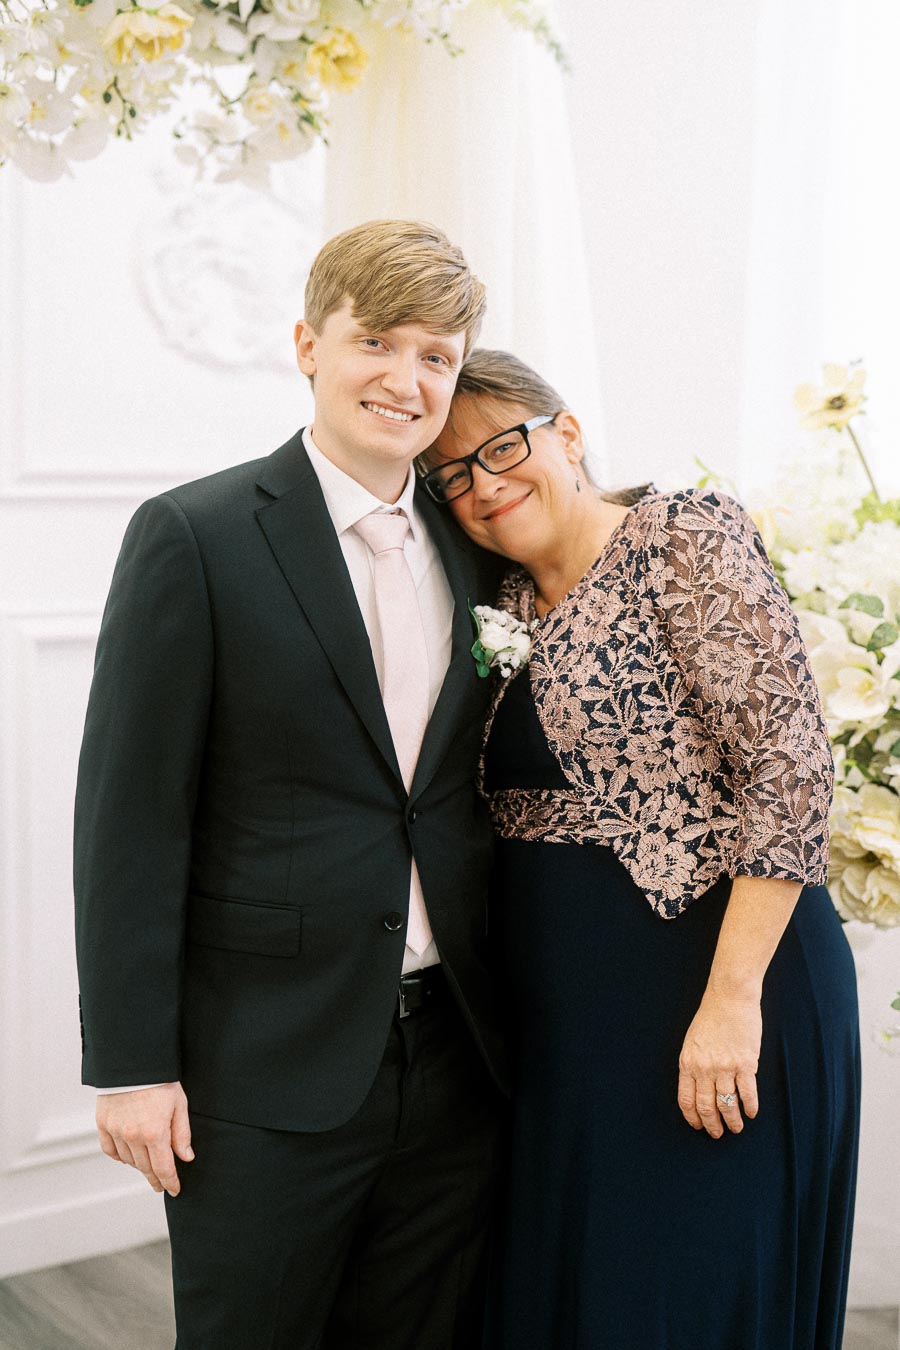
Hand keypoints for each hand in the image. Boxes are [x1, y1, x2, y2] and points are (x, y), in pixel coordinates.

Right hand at [96, 1082, 192, 1194]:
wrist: (133, 1061)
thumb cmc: (160, 1080)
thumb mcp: (179, 1104)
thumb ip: (182, 1134)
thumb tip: (185, 1158)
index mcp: (154, 1133)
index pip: (163, 1168)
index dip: (170, 1182)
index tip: (174, 1190)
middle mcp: (133, 1136)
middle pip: (145, 1168)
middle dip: (156, 1178)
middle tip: (161, 1185)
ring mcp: (116, 1131)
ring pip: (129, 1161)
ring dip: (140, 1166)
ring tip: (148, 1167)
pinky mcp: (103, 1124)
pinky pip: (110, 1150)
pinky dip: (120, 1157)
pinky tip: (128, 1157)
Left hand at [677, 992, 760, 1137]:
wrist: (730, 998)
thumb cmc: (710, 1018)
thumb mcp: (692, 1042)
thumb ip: (694, 1066)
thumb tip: (698, 1090)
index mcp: (688, 1063)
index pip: (686, 1100)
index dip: (693, 1117)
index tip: (699, 1126)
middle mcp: (704, 1068)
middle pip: (706, 1107)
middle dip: (712, 1125)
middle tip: (718, 1134)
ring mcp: (725, 1067)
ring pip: (727, 1104)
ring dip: (733, 1121)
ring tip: (737, 1128)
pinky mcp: (745, 1063)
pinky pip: (747, 1093)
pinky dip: (750, 1107)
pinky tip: (751, 1113)